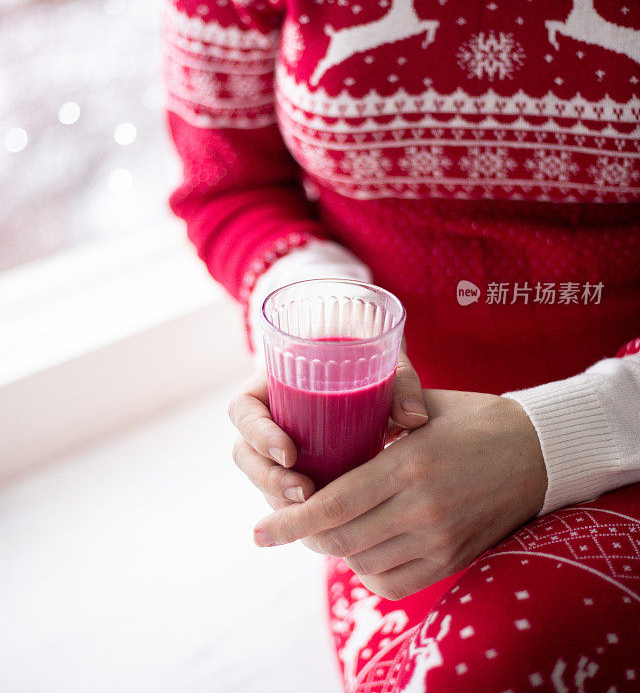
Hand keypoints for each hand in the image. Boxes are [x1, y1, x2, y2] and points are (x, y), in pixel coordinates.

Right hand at [228, 352, 428, 510]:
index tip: (290, 453)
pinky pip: (285, 496)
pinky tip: (327, 524)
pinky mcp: (299, 471)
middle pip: (246, 455)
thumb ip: (400, 383)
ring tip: (316, 510)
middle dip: (269, 479)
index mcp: (272, 384)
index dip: (258, 435)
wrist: (377, 376)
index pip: (243, 411)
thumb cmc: (373, 361)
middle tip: (305, 493)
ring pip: (262, 480)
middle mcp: (269, 418)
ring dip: (280, 501)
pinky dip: (300, 512)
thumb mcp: (385, 364)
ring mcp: (280, 447)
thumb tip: (414, 417)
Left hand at [251, 390, 546, 599]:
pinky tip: (363, 545)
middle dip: (304, 536)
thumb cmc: (475, 419)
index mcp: (408, 465)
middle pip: (341, 540)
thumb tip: (328, 437)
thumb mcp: (423, 406)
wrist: (538, 451)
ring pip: (363, 563)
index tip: (259, 532)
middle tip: (285, 523)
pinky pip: (394, 582)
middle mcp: (422, 510)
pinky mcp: (453, 560)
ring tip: (326, 525)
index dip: (289, 522)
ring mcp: (440, 541)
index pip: (333, 505)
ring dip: (335, 548)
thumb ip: (375, 421)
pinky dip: (367, 569)